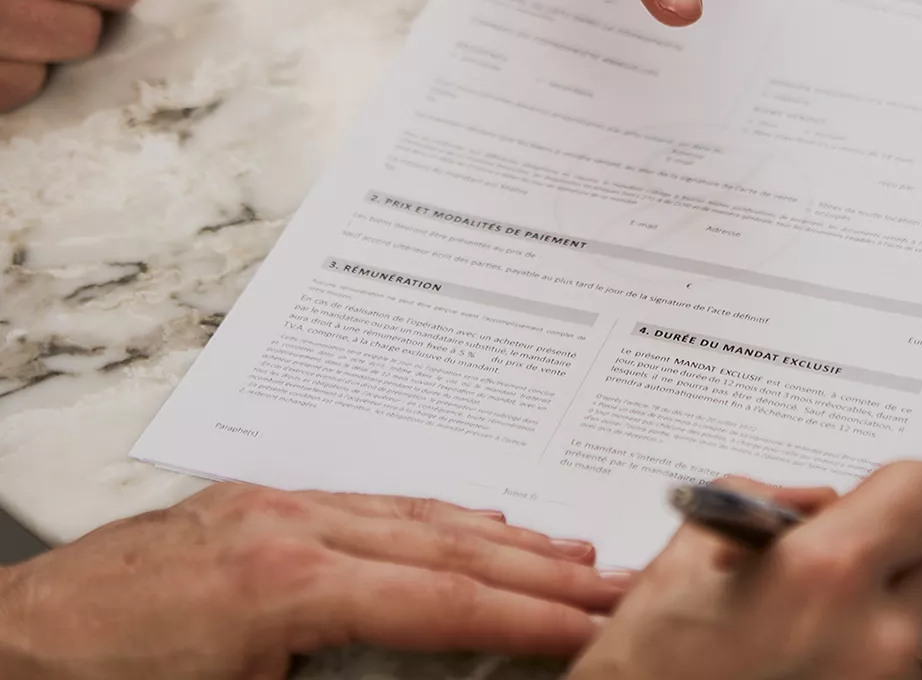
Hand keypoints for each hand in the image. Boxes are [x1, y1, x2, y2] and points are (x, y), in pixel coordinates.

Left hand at [0, 484, 631, 678]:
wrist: (3, 642)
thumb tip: (426, 669)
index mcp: (291, 586)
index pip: (444, 602)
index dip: (530, 619)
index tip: (597, 626)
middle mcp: (294, 528)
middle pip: (447, 546)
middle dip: (541, 568)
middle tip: (616, 579)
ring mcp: (274, 508)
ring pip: (416, 514)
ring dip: (502, 535)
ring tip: (570, 550)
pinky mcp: (254, 507)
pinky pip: (371, 503)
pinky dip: (436, 517)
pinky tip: (469, 524)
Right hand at [567, 462, 921, 679]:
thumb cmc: (653, 657)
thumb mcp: (694, 543)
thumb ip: (772, 501)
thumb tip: (823, 503)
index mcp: (830, 571)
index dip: (901, 491)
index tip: (874, 504)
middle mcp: (877, 637)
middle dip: (878, 565)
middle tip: (818, 580)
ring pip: (913, 630)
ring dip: (872, 622)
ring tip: (801, 634)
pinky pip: (895, 674)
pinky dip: (860, 664)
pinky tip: (802, 667)